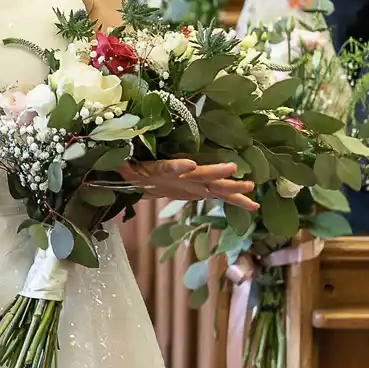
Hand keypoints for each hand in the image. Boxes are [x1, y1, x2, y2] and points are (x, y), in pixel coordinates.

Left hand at [120, 158, 259, 210]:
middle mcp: (183, 173)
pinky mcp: (202, 190)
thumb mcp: (127, 171)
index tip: (188, 165)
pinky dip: (237, 201)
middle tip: (232, 168)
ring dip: (232, 186)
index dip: (178, 166)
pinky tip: (254, 206)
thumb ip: (122, 166)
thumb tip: (114, 161)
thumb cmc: (136, 171)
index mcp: (164, 168)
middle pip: (200, 173)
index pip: (171, 166)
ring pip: (216, 184)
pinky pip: (221, 196)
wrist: (148, 176)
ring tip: (250, 185)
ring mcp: (195, 181)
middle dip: (215, 172)